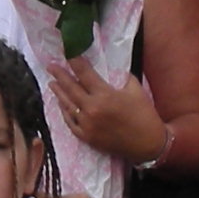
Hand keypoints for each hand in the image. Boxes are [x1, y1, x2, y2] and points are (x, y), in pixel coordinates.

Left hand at [47, 54, 162, 164]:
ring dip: (58, 93)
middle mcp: (92, 109)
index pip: (84, 74)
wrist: (148, 144)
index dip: (75, 62)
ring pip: (67, 105)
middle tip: (50, 66)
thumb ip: (121, 76)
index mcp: (105, 95)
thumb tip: (110, 66)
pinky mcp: (86, 137)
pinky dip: (64, 111)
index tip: (68, 53)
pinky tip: (61, 104)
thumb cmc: (144, 114)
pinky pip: (70, 122)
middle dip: (60, 75)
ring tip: (51, 83)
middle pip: (71, 88)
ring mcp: (87, 125)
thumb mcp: (135, 89)